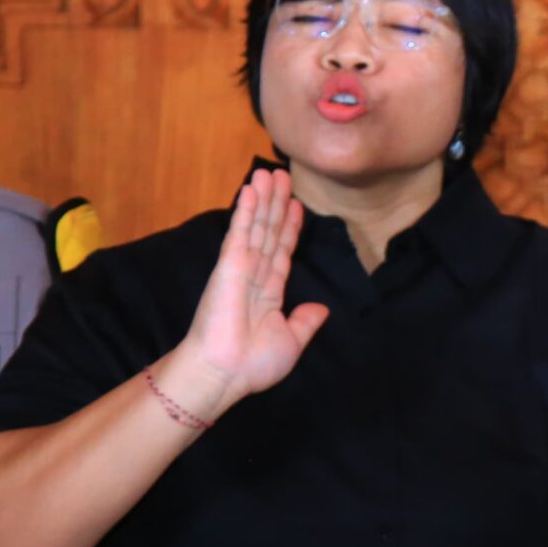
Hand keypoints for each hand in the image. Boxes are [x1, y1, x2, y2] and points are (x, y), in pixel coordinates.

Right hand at [165, 168, 328, 414]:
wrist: (226, 373)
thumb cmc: (253, 364)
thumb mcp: (292, 341)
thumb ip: (305, 321)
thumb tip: (321, 309)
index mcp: (269, 292)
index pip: (282, 251)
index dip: (290, 228)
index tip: (297, 206)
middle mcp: (254, 275)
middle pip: (270, 231)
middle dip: (277, 204)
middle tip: (284, 176)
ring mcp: (240, 268)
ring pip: (256, 226)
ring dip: (263, 199)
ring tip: (270, 172)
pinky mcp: (228, 266)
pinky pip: (240, 233)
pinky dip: (247, 211)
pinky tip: (253, 190)